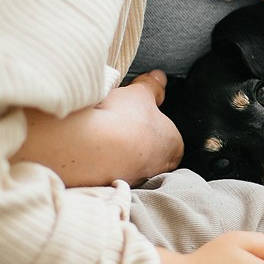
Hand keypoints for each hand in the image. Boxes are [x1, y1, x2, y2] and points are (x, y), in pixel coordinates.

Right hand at [15, 71, 183, 186]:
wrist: (92, 148)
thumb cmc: (124, 120)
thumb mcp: (140, 93)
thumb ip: (152, 86)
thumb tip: (159, 78)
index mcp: (174, 145)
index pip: (168, 134)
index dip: (152, 120)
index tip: (138, 111)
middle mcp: (158, 168)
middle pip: (149, 147)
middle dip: (134, 135)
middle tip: (118, 120)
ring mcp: (134, 179)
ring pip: (127, 159)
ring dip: (115, 147)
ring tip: (101, 131)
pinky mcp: (110, 185)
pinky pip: (107, 168)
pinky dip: (100, 158)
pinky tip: (90, 145)